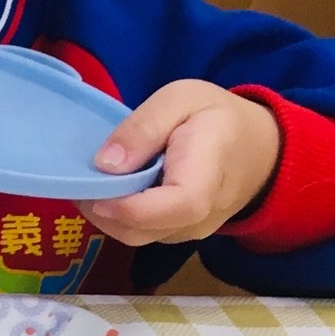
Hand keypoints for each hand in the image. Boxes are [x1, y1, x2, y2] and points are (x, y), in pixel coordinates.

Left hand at [78, 81, 283, 246]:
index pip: (175, 206)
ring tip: (88, 182)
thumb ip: (144, 127)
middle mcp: (200, 216)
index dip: (129, 207)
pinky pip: (142, 232)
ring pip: (136, 236)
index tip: (92, 192)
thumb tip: (104, 164)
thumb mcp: (181, 99)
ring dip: (105, 215)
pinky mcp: (178, 232)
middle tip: (76, 181)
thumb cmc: (218, 118)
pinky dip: (117, 217)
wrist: (258, 148)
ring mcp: (189, 230)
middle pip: (142, 230)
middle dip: (101, 211)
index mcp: (207, 177)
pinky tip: (107, 190)